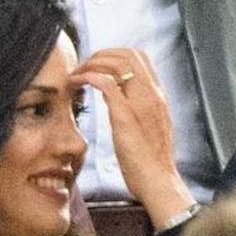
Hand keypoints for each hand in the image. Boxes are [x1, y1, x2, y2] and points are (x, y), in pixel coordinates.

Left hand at [70, 48, 194, 228]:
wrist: (159, 182)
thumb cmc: (150, 159)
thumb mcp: (146, 124)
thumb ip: (133, 104)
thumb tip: (111, 88)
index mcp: (158, 95)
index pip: (140, 57)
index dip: (116, 53)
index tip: (98, 63)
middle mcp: (152, 95)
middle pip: (129, 54)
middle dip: (102, 53)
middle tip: (83, 65)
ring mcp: (140, 104)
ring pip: (118, 63)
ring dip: (92, 62)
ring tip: (76, 73)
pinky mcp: (125, 117)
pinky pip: (106, 84)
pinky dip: (88, 76)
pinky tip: (76, 82)